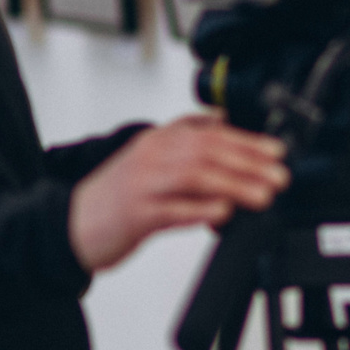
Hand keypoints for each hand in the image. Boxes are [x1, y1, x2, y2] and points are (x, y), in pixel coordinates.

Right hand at [68, 114, 288, 273]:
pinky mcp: (135, 215)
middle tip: (279, 176)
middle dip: (249, 163)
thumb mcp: (151, 161)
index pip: (208, 132)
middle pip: (206, 151)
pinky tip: (223, 213)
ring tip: (262, 195)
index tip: (276, 151)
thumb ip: (185, 144)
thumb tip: (225, 125)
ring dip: (234, 185)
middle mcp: (151, 156)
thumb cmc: (117, 196)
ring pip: (194, 176)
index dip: (246, 140)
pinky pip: (172, 210)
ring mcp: (142, 185)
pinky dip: (200, 210)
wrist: (70, 224)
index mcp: (158, 141)